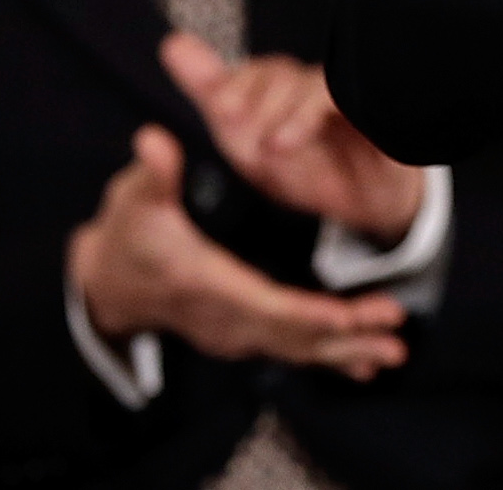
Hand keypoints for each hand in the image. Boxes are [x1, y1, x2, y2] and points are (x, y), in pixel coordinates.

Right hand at [69, 126, 409, 377]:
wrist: (108, 282)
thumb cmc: (129, 233)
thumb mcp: (135, 199)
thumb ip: (153, 173)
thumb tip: (154, 141)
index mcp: (205, 282)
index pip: (263, 303)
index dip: (306, 312)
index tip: (346, 316)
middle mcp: (224, 317)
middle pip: (292, 332)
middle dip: (345, 333)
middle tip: (394, 331)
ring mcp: (234, 331)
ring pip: (297, 346)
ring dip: (347, 349)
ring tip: (394, 351)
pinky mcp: (243, 333)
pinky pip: (291, 349)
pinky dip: (329, 354)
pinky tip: (366, 362)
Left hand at [161, 34, 426, 245]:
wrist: (368, 202)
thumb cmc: (310, 164)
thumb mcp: (250, 136)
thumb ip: (213, 89)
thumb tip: (171, 42)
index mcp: (288, 88)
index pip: (262, 70)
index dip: (238, 82)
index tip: (220, 109)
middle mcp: (318, 86)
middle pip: (287, 73)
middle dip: (256, 98)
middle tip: (232, 123)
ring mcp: (349, 99)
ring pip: (316, 83)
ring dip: (287, 110)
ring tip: (269, 146)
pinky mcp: (377, 117)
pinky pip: (353, 99)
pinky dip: (316, 116)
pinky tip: (291, 139)